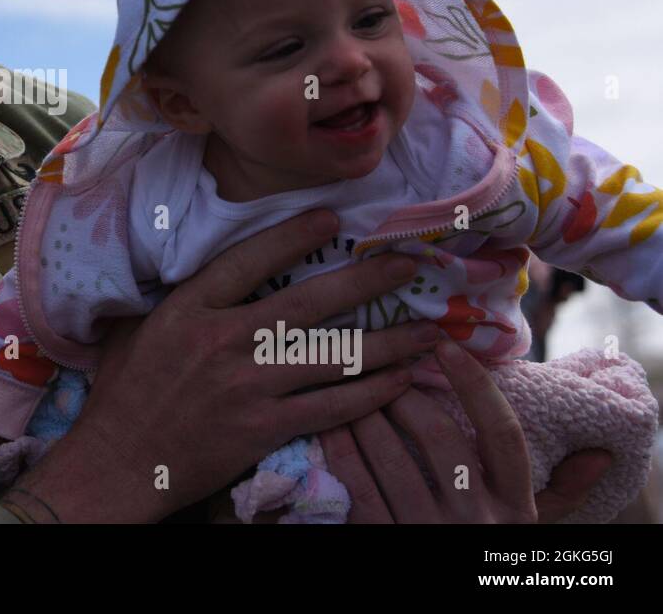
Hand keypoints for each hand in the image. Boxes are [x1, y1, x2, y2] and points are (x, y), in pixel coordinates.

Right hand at [0, 209, 438, 522]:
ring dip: (390, 342)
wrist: (118, 463)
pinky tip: (403, 382)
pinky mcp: (266, 427)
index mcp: (190, 308)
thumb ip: (166, 295)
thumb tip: (182, 257)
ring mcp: (249, 386)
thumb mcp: (132, 329)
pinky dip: (372, 393)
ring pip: (335, 356)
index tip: (333, 219)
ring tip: (430, 330)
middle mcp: (225, 340)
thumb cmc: (122, 393)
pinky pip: (333, 407)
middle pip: (310, 303)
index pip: (250, 260)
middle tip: (410, 265)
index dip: (294, 236)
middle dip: (367, 280)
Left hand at [318, 339, 610, 521]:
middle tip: (382, 366)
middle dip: (405, 394)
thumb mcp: (528, 529)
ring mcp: (427, 534)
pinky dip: (341, 449)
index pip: (503, 434)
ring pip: (390, 457)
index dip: (475, 385)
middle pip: (438, 436)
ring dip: (365, 412)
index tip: (445, 346)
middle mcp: (475, 521)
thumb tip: (602, 453)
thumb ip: (561, 492)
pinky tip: (331, 423)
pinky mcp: (385, 546)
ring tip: (353, 386)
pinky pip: (357, 487)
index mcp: (514, 508)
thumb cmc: (485, 549)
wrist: (450, 613)